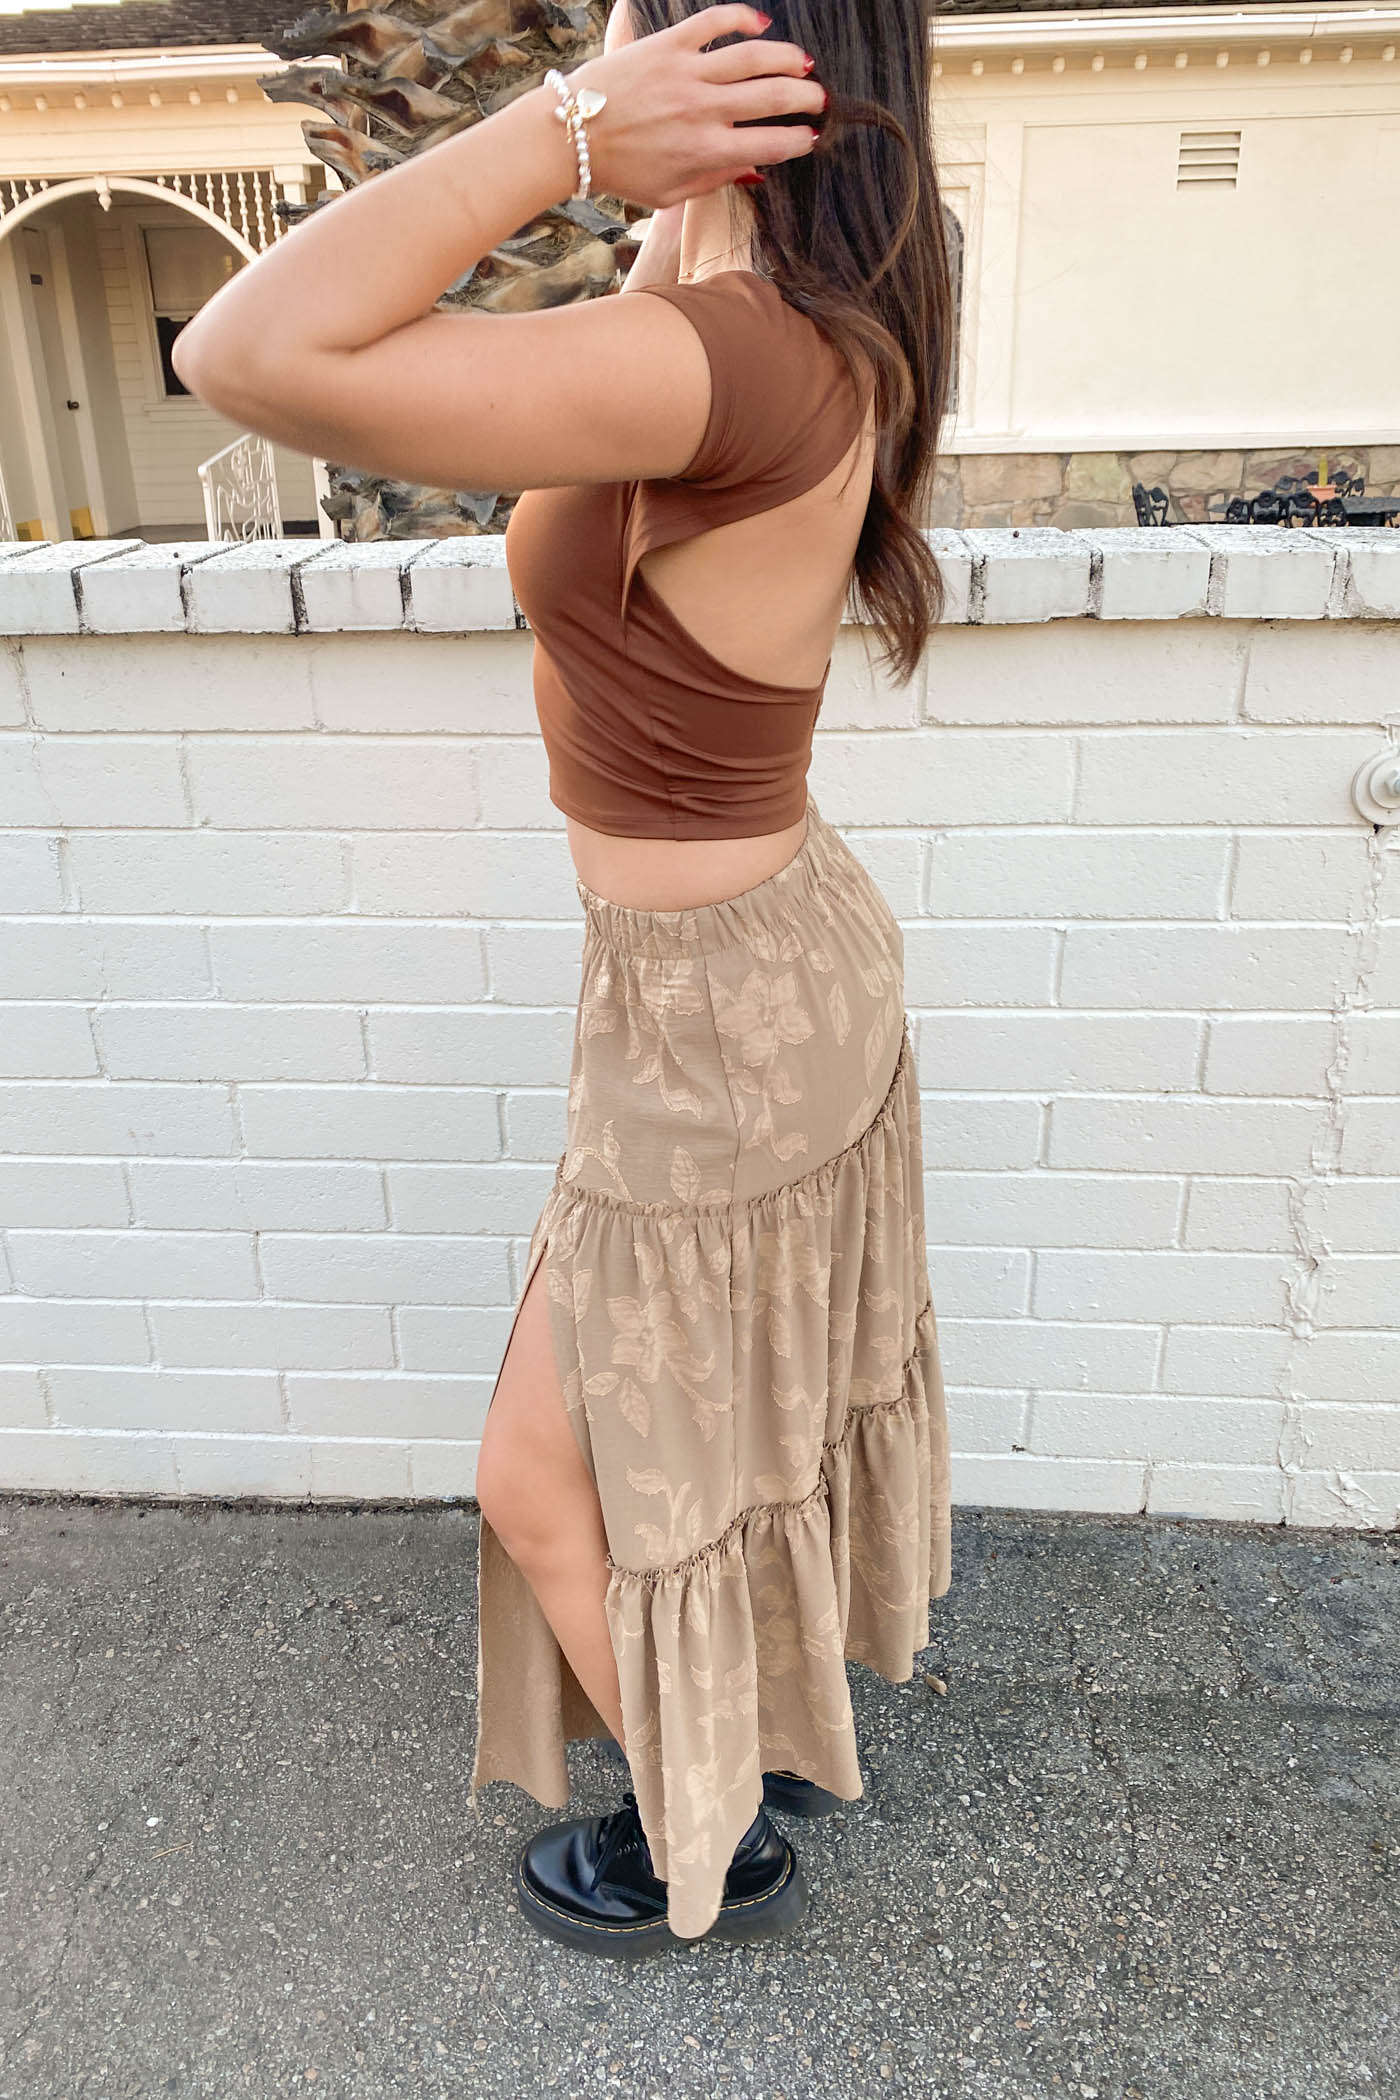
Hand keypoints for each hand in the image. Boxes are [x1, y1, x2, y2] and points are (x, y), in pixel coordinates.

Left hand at [559, 4, 824, 207]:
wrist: (571, 135)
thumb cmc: (620, 170)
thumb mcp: (669, 193)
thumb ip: (715, 180)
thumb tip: (756, 170)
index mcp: (706, 150)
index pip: (770, 143)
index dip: (798, 140)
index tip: (811, 137)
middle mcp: (703, 109)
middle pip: (773, 96)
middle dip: (806, 98)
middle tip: (820, 100)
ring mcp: (687, 72)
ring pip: (754, 56)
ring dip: (788, 58)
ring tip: (804, 64)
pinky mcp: (669, 44)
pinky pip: (716, 22)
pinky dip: (744, 18)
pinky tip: (762, 25)